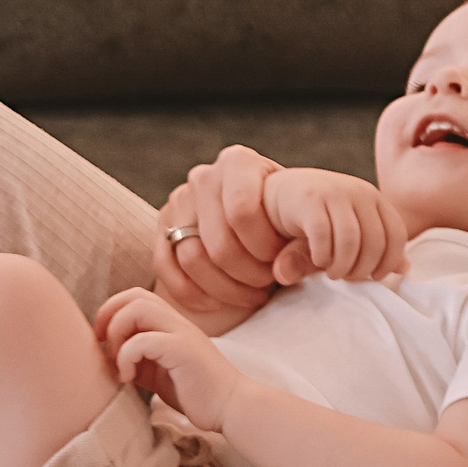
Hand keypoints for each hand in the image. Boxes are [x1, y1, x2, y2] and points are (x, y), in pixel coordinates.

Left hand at [96, 287, 244, 429]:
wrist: (231, 408)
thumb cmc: (196, 393)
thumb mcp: (158, 371)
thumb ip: (137, 358)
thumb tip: (105, 356)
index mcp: (171, 323)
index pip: (135, 296)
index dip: (111, 311)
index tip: (100, 340)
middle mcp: (177, 322)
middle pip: (134, 296)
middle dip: (108, 316)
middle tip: (102, 346)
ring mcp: (181, 333)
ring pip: (137, 309)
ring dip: (116, 334)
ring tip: (118, 364)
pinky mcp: (183, 350)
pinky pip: (143, 340)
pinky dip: (126, 356)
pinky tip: (128, 378)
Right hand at [152, 145, 289, 320]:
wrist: (267, 219)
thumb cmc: (288, 221)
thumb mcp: (303, 225)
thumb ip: (303, 246)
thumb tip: (282, 270)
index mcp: (238, 162)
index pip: (242, 212)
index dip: (263, 247)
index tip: (279, 261)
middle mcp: (204, 177)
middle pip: (217, 242)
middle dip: (246, 275)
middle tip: (266, 286)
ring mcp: (179, 200)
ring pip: (191, 258)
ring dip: (222, 289)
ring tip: (249, 296)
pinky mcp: (163, 227)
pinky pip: (165, 266)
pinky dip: (191, 293)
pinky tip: (217, 304)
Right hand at [259, 169, 408, 283]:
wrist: (279, 193)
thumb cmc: (320, 217)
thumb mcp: (351, 231)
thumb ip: (376, 248)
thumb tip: (404, 268)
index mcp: (374, 198)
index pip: (396, 234)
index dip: (389, 261)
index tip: (375, 277)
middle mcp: (359, 192)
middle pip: (375, 241)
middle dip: (363, 268)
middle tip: (348, 277)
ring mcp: (334, 193)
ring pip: (351, 240)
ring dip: (343, 265)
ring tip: (333, 273)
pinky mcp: (309, 199)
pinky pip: (324, 236)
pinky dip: (323, 256)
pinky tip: (318, 260)